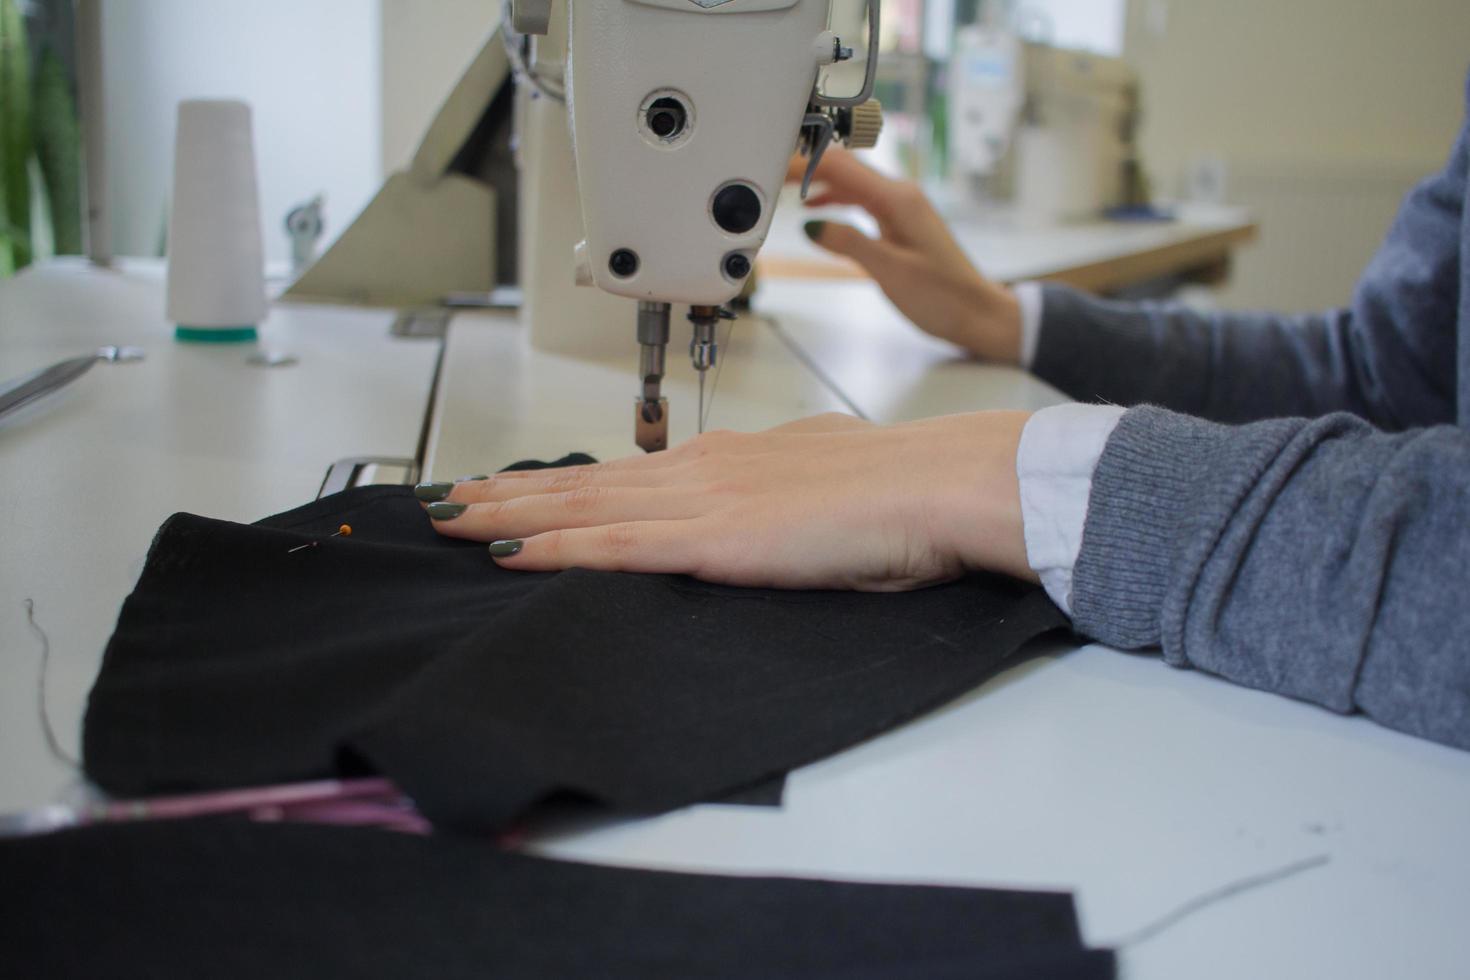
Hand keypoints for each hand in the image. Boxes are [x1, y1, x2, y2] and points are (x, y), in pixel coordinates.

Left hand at [424, 412, 1036, 590]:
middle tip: (447, 497)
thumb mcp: (821, 476)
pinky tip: (509, 553)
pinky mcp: (714, 539)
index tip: (512, 486)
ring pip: (582, 505)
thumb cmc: (897, 489)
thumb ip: (778, 488)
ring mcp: (702, 501)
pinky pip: (616, 545)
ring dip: (509, 512)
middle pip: (583, 481)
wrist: (936, 485)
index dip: (560, 481)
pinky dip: (555, 548)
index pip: (624, 473)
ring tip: (451, 517)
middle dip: (508, 490)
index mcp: (729, 460)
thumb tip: (768, 498)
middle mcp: (701, 470)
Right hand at [785, 149, 1021, 363]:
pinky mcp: (900, 222)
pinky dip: (835, 199)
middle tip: (768, 172)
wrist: (976, 314)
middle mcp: (900, 195)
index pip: (841, 166)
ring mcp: (901, 207)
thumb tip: (811, 224)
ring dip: (818, 181)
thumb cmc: (942, 296)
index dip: (803, 163)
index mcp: (898, 199)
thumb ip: (849, 242)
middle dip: (805, 165)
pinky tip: (816, 208)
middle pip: (845, 166)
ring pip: (851, 182)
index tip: (772, 166)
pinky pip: (861, 200)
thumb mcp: (889, 271)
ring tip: (783, 187)